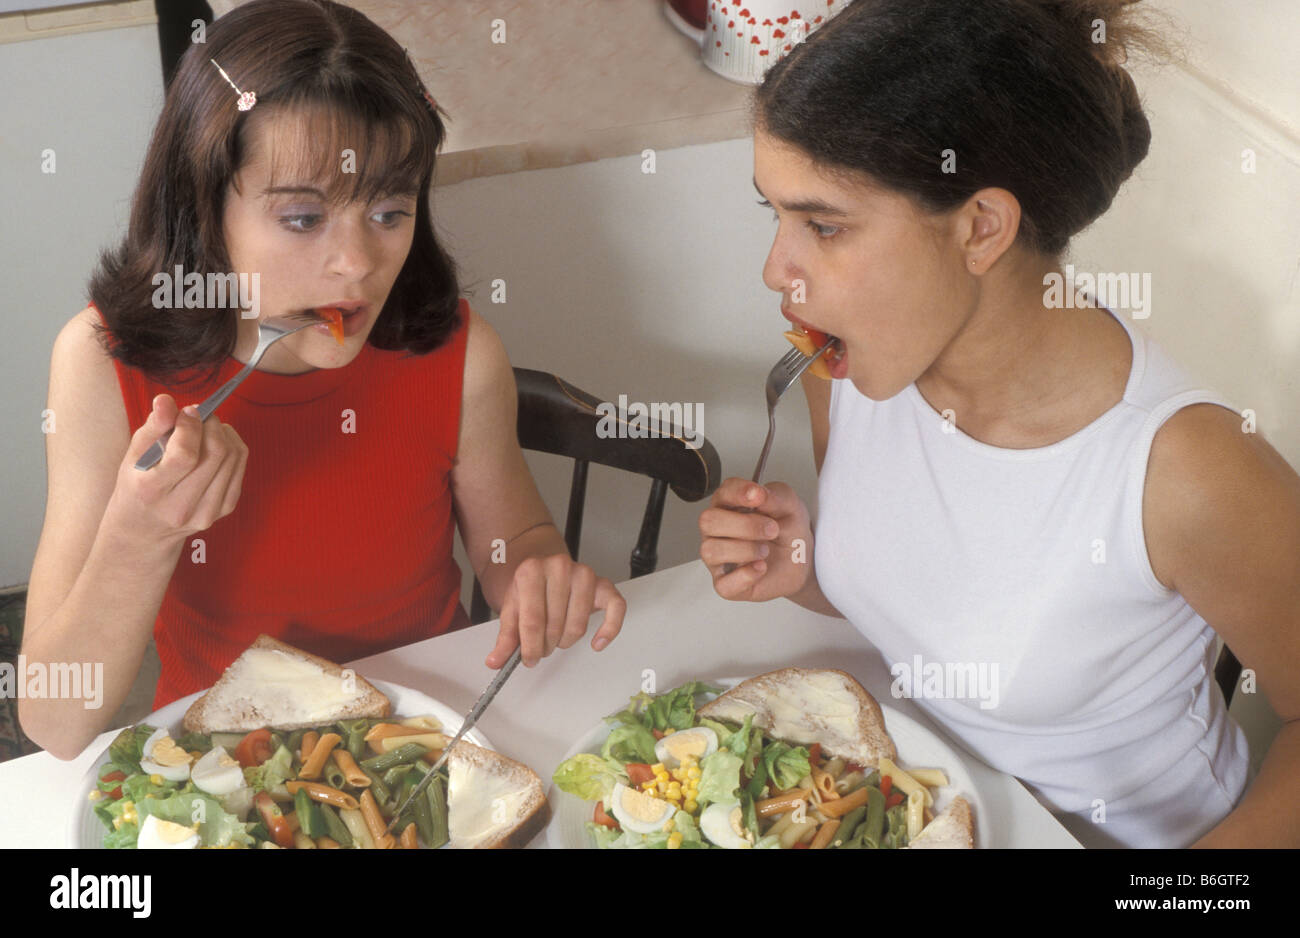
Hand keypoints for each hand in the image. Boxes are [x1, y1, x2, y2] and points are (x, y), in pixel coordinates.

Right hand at [104, 394, 248, 547]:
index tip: (187, 412)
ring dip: (223, 432)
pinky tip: (215, 443)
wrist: (145, 530)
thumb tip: (166, 400)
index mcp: (151, 491)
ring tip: (205, 427)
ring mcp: (207, 512)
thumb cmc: (137, 484)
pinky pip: (240, 465)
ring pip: (233, 456)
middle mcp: (181, 507)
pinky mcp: (224, 509)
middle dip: (211, 424)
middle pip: (216, 453)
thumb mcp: (134, 455)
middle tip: (199, 414)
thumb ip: (152, 426)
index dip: (191, 426)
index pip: (185, 455)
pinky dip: (232, 446)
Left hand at [485, 555, 626, 667]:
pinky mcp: (603, 584)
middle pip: (555, 625)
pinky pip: (616, 609)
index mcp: (531, 571)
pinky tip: (597, 643)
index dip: (530, 647)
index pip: (532, 619)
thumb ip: (505, 638)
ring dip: (566, 640)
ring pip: (579, 625)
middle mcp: (559, 567)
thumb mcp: (510, 610)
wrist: (542, 569)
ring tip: (556, 638)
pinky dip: (609, 630)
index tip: (528, 660)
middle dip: (546, 645)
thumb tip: (495, 661)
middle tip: (540, 648)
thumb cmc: (527, 591)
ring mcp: (584, 574)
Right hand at [699, 478, 812, 601]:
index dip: (738, 493)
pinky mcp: (726, 583)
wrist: (801, 560)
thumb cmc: (787, 530)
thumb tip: (757, 493)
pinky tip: (761, 567)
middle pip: (708, 521)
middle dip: (744, 525)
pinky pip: (723, 584)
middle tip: (772, 529)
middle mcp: (717, 530)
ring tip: (766, 550)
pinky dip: (746, 576)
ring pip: (711, 550)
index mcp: (729, 505)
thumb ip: (775, 496)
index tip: (758, 495)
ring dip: (745, 549)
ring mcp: (718, 557)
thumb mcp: (790, 506)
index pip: (722, 493)